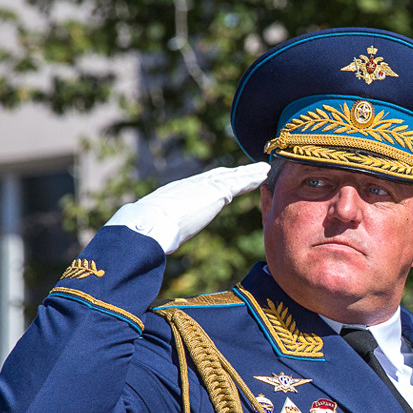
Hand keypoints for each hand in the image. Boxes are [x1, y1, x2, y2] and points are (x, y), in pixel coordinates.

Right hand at [106, 163, 269, 253]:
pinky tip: (264, 174)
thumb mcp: (158, 228)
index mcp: (178, 193)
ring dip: (249, 173)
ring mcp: (205, 186)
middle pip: (220, 176)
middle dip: (235, 173)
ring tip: (264, 170)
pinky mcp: (217, 191)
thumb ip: (163, 230)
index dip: (216, 181)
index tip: (227, 179)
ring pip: (233, 176)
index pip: (202, 185)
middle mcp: (192, 185)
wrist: (149, 224)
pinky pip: (240, 181)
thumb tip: (155, 242)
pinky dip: (253, 177)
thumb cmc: (148, 231)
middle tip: (250, 170)